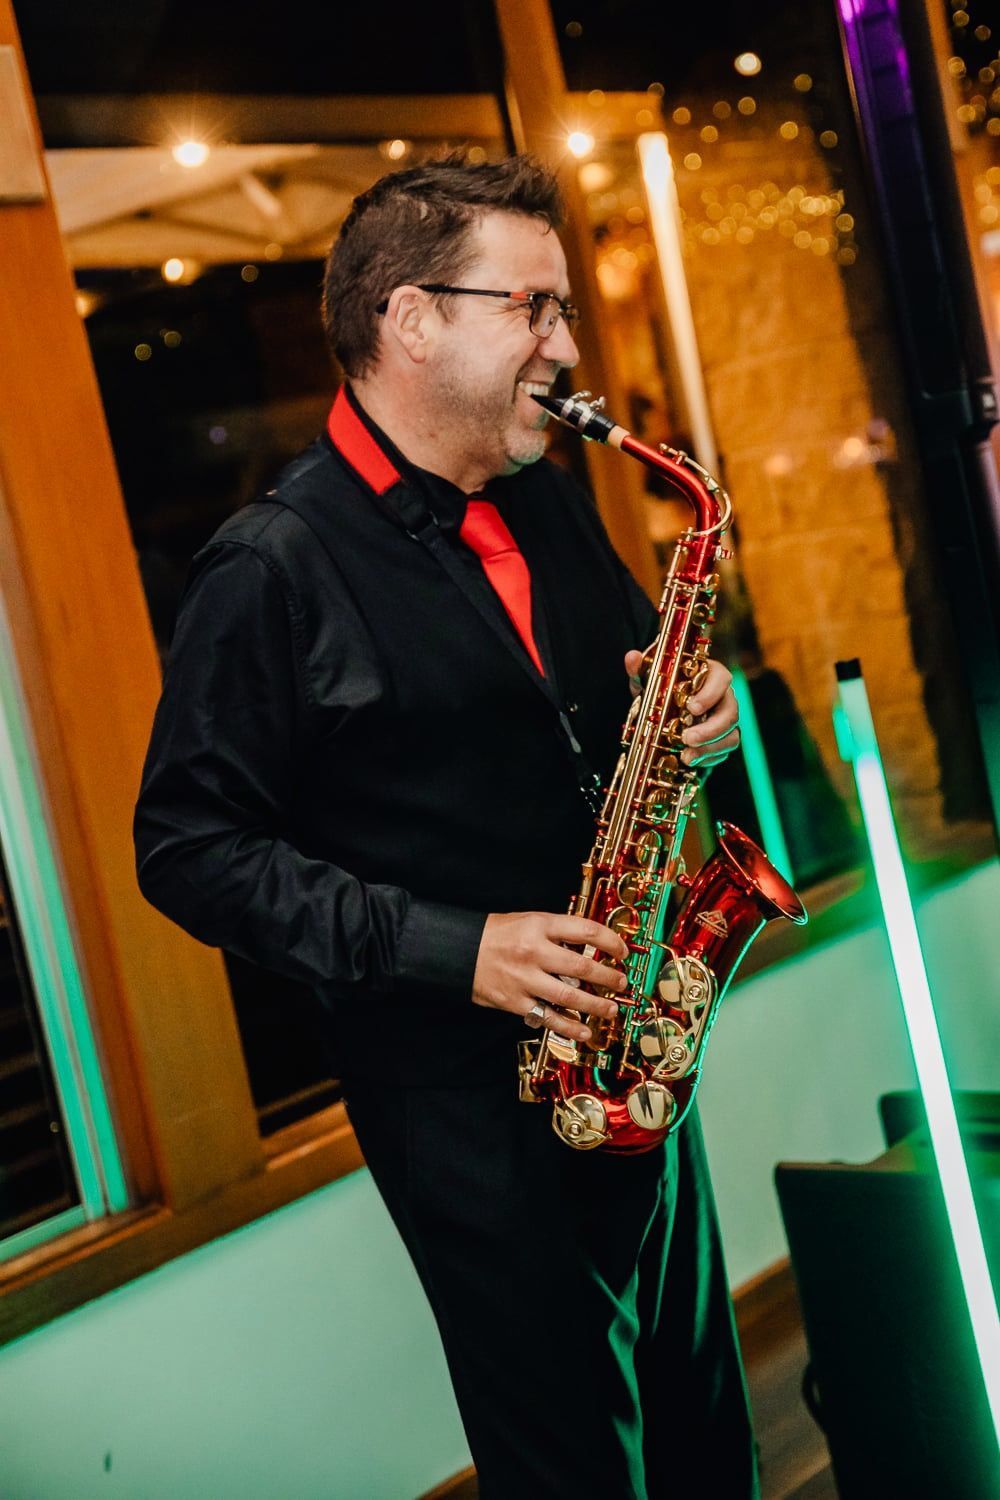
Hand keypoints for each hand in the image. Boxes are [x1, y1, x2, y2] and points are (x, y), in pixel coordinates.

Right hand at [472, 911, 627, 1042]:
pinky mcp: (516, 1002)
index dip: (611, 942)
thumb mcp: (529, 920)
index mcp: (540, 926)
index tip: (622, 951)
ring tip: (611, 1010)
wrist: (459, 951)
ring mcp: (525, 979)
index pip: (586, 931)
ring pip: (570, 997)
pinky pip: (548, 1017)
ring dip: (596, 1006)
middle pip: (583, 968)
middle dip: (608, 978)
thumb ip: (557, 932)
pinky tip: (583, 1031)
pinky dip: (569, 1026)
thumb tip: (590, 947)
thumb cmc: (496, 934)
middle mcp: (534, 952)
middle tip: (621, 983)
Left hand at [624, 650, 739, 768]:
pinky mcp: (722, 739)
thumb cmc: (662, 687)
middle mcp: (723, 697)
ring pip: (730, 735)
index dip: (709, 695)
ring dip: (710, 748)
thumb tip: (632, 658)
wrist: (664, 705)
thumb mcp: (648, 677)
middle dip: (710, 729)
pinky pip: (723, 751)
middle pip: (730, 712)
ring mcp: (725, 719)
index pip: (721, 679)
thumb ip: (641, 668)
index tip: (691, 708)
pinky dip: (708, 758)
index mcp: (710, 675)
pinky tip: (690, 760)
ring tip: (687, 756)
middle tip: (688, 738)